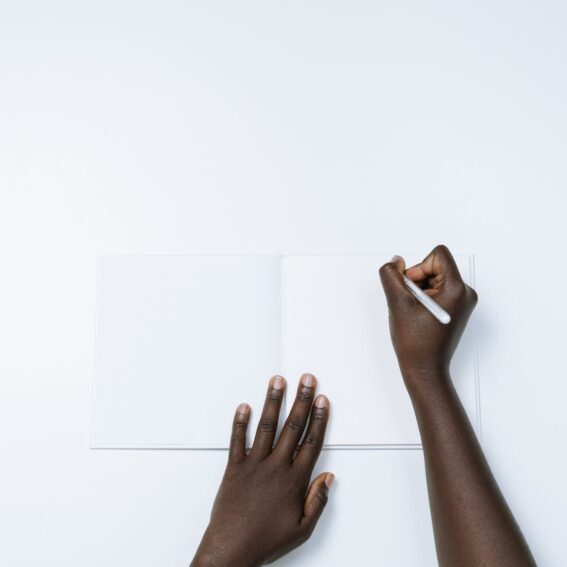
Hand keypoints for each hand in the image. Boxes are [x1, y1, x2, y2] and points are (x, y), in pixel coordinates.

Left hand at [191, 374, 333, 566]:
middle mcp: (275, 467)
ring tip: (278, 381)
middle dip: (302, 400)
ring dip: (273, 401)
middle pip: (293, 426)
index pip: (311, 442)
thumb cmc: (266, 539)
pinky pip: (237, 440)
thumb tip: (328, 478)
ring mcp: (253, 465)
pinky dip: (240, 422)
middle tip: (307, 380)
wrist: (232, 549)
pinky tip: (244, 406)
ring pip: (266, 426)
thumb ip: (317, 501)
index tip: (323, 401)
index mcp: (293, 481)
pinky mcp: (234, 468)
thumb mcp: (302, 528)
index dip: (319, 419)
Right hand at [379, 244, 477, 380]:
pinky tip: (419, 317)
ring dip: (419, 291)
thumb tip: (396, 261)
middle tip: (411, 304)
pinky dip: (423, 299)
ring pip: (434, 279)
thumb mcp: (397, 303)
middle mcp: (465, 293)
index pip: (438, 254)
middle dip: (417, 281)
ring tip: (414, 313)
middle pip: (436, 266)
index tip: (412, 288)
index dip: (418, 267)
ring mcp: (462, 303)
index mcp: (457, 289)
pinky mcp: (456, 310)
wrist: (424, 369)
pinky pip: (437, 291)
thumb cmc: (416, 343)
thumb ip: (391, 276)